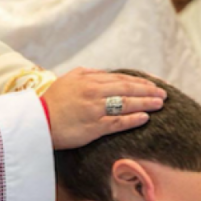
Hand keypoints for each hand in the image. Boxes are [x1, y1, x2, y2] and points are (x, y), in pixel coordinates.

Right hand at [42, 67, 166, 149]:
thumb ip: (88, 73)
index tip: (153, 84)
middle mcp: (94, 92)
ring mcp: (95, 109)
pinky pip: (118, 122)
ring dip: (145, 103)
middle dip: (148, 91)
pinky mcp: (93, 127)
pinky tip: (145, 118)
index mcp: (89, 79)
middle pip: (127, 89)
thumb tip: (105, 73)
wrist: (36, 121)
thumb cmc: (51, 100)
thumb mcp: (69, 79)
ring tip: (160, 104)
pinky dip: (133, 119)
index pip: (121, 78)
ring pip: (126, 104)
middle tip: (164, 94)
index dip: (140, 81)